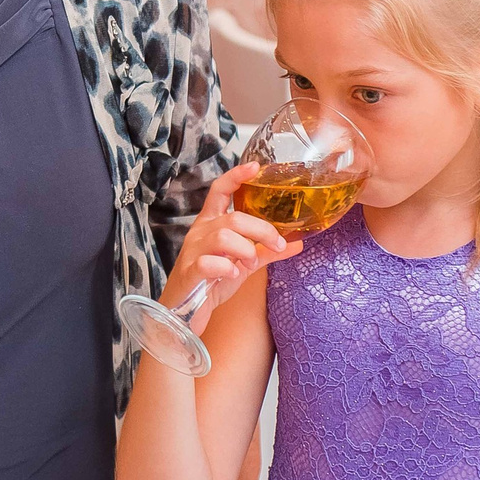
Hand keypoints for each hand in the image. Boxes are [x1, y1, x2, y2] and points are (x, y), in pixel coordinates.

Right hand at [160, 162, 299, 322]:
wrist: (183, 313)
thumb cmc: (211, 282)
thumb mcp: (242, 263)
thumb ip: (266, 251)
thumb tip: (297, 243)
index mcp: (210, 225)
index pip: (220, 191)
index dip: (236, 177)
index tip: (255, 167)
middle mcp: (200, 233)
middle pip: (232, 217)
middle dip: (261, 229)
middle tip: (277, 245)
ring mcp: (192, 252)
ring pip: (222, 236)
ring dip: (245, 248)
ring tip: (250, 261)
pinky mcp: (189, 273)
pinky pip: (207, 262)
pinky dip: (225, 267)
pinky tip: (231, 274)